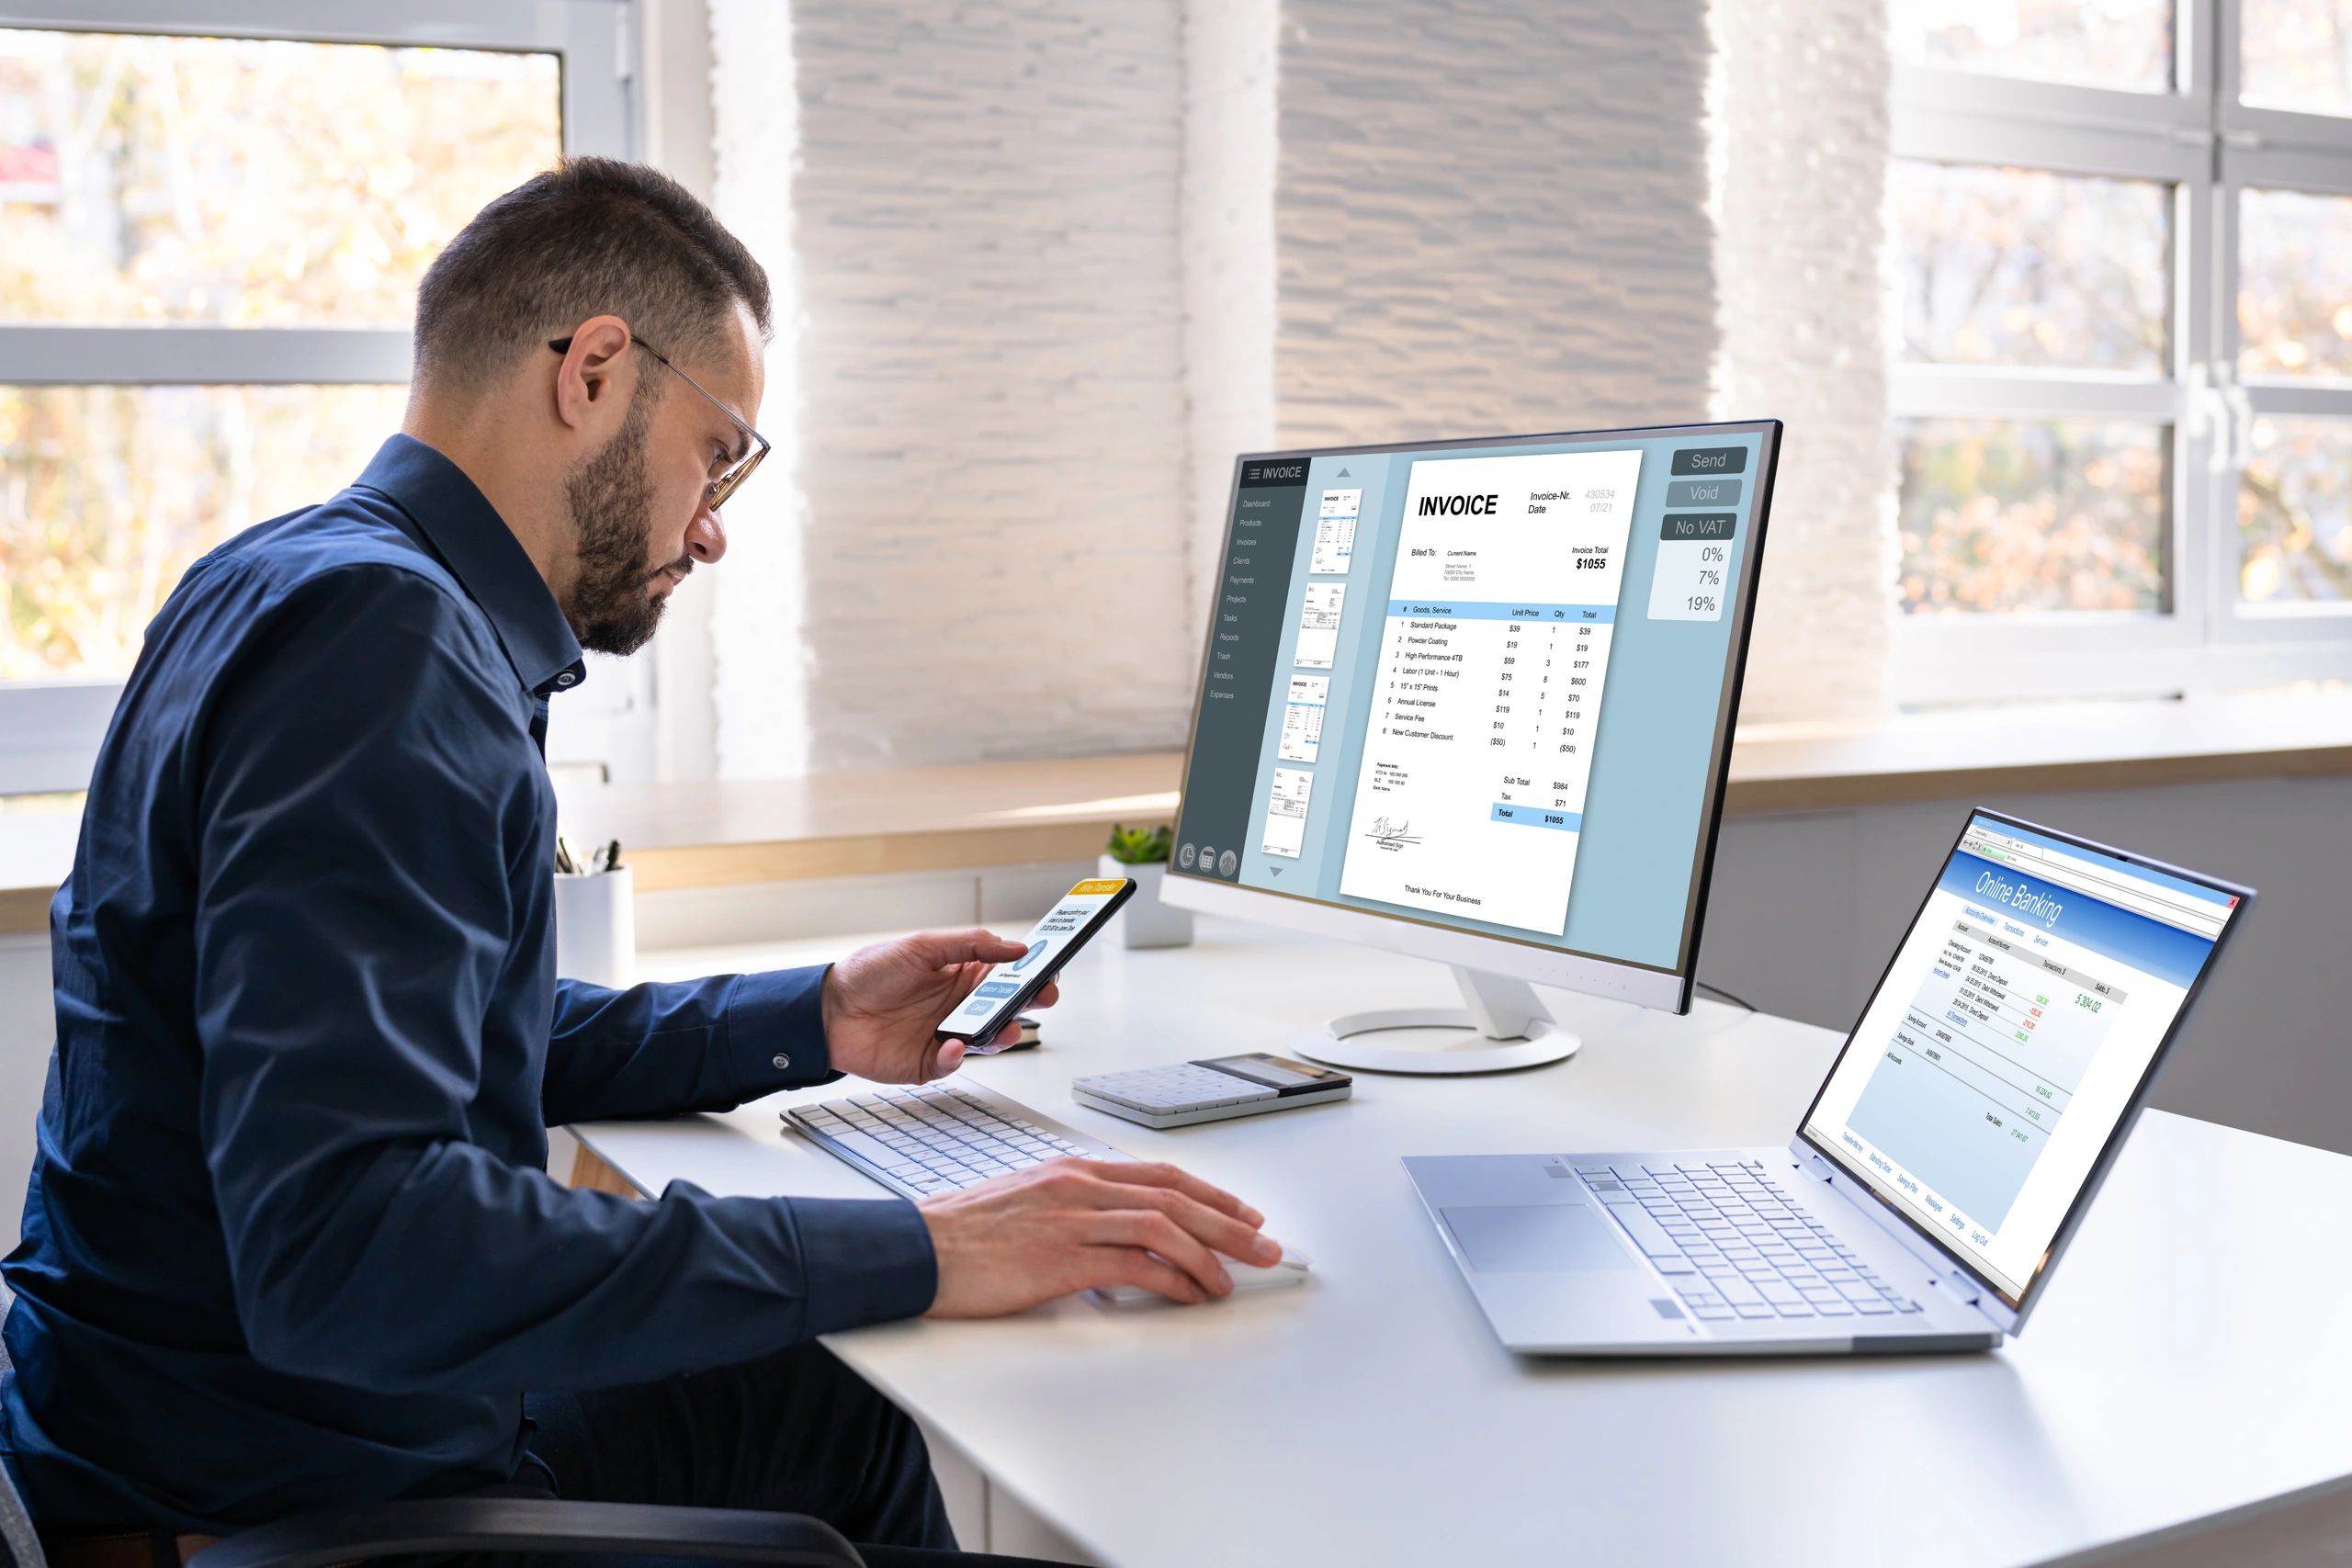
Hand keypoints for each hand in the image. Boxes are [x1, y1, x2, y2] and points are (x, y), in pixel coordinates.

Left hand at [821, 928, 1059, 1083]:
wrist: (827, 1011)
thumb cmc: (870, 972)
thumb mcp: (922, 946)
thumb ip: (970, 945)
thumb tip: (1015, 947)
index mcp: (961, 973)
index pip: (1006, 973)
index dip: (1030, 971)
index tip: (1050, 968)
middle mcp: (959, 1005)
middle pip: (1006, 1007)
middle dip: (1028, 1003)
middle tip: (1043, 997)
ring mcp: (946, 1034)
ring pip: (988, 1039)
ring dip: (1002, 1034)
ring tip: (1007, 1028)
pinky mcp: (928, 1062)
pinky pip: (953, 1063)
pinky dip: (957, 1057)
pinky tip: (952, 1045)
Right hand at [919, 1158, 1282, 1314]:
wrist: (917, 1248)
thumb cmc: (964, 1233)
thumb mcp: (1028, 1202)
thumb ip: (1076, 1210)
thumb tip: (1118, 1234)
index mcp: (1073, 1170)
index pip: (1160, 1176)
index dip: (1210, 1194)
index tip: (1242, 1212)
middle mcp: (1079, 1186)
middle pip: (1175, 1197)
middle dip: (1229, 1222)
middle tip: (1265, 1244)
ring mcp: (1073, 1219)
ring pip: (1165, 1226)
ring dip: (1211, 1253)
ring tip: (1236, 1277)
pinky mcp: (1063, 1258)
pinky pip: (1137, 1265)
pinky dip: (1174, 1280)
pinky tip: (1191, 1294)